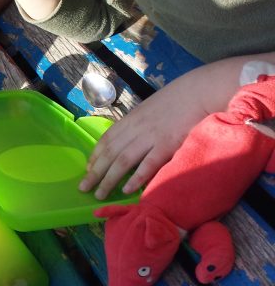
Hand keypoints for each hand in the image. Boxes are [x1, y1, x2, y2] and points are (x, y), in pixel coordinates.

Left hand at [81, 76, 212, 198]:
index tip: (87, 169)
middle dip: (95, 172)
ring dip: (109, 179)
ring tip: (100, 195)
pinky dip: (136, 177)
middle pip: (110, 153)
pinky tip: (126, 190)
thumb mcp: (151, 108)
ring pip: (123, 161)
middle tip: (83, 188)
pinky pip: (148, 164)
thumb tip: (132, 139)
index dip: (95, 155)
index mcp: (131, 119)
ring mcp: (151, 137)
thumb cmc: (178, 98)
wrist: (200, 90)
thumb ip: (140, 123)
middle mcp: (136, 128)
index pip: (107, 139)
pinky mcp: (168, 144)